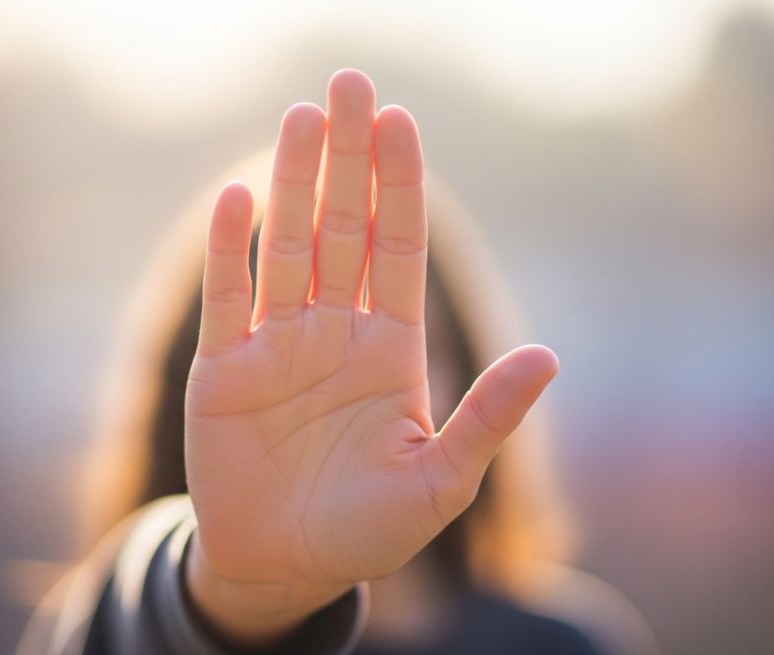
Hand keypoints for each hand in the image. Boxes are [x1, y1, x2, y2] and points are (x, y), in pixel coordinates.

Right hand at [185, 69, 558, 646]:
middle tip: (349, 84)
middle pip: (344, 227)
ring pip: (288, 246)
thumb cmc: (369, 530)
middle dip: (349, 157)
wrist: (287, 568)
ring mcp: (278, 345)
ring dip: (292, 182)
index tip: (401, 121)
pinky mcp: (223, 369)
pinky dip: (229, 250)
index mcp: (390, 347)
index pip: (397, 247)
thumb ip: (487, 418)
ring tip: (300, 116)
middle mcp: (335, 331)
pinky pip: (229, 298)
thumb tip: (549, 357)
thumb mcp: (441, 481)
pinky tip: (237, 199)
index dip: (400, 185)